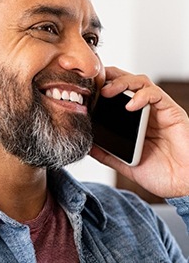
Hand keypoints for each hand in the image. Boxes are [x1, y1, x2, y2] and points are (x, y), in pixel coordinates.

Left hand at [90, 66, 188, 197]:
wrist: (183, 185)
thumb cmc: (160, 173)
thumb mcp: (124, 163)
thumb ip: (106, 153)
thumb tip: (85, 145)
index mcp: (132, 119)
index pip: (115, 93)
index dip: (99, 87)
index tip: (83, 89)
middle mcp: (145, 110)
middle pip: (126, 81)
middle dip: (108, 77)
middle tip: (92, 83)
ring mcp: (158, 110)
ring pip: (140, 82)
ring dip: (122, 82)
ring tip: (107, 92)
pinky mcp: (171, 112)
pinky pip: (156, 95)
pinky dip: (142, 96)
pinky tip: (130, 105)